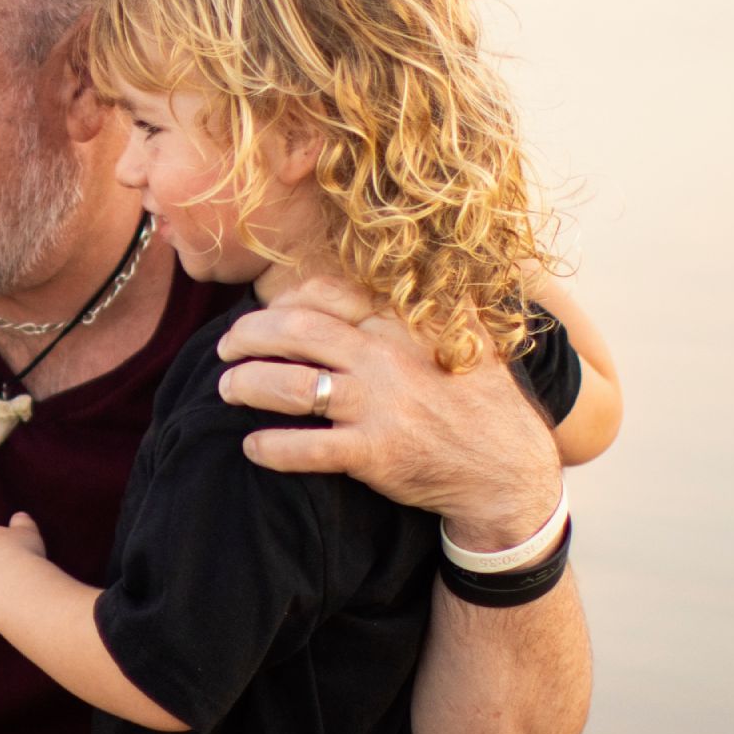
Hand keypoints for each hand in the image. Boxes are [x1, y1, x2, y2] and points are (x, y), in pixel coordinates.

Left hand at [215, 277, 558, 549]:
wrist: (508, 471)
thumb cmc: (481, 400)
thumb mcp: (467, 335)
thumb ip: (432, 300)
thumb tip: (411, 262)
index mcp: (403, 323)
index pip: (325, 294)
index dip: (283, 301)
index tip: (266, 314)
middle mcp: (386, 358)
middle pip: (295, 332)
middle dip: (247, 336)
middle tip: (225, 348)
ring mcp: (379, 406)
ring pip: (292, 387)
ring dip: (246, 385)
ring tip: (226, 389)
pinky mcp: (374, 453)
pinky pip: (306, 448)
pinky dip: (270, 447)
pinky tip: (252, 446)